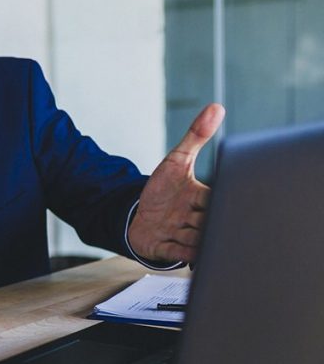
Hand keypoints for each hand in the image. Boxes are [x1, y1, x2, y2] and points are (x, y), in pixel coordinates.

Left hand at [128, 103, 224, 263]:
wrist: (138, 213)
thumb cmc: (162, 189)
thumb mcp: (176, 160)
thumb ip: (195, 137)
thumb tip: (215, 107)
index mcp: (201, 197)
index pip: (217, 197)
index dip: (222, 199)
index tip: (225, 199)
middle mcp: (195, 218)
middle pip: (209, 222)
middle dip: (212, 223)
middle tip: (217, 223)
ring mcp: (181, 234)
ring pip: (197, 239)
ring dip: (201, 240)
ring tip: (206, 240)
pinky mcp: (165, 248)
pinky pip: (177, 253)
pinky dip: (184, 254)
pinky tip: (192, 255)